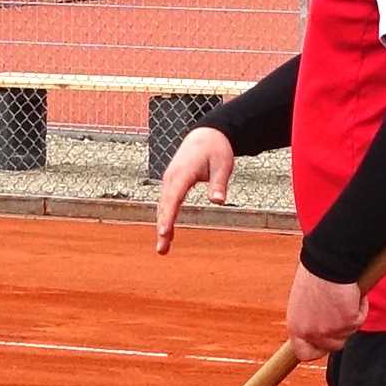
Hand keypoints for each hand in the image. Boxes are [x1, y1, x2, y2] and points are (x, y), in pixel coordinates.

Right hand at [149, 124, 235, 251]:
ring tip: (162, 249)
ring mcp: (169, 181)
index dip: (168, 216)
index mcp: (183, 172)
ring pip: (163, 207)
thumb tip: (218, 201)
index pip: (173, 197)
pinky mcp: (172, 184)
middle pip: (164, 206)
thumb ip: (219, 183)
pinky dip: (165, 218)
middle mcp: (171, 178)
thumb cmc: (216, 150)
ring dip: (162, 226)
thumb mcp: (223, 165)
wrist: (206, 136)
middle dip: (162, 228)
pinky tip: (167, 234)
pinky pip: (166, 204)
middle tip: (162, 250)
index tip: (164, 232)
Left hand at [281, 268, 364, 359]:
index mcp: (296, 327)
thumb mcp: (304, 301)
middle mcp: (312, 333)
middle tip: (343, 313)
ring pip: (349, 332)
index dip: (317, 350)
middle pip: (333, 346)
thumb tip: (319, 322)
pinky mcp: (348, 322)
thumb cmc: (316, 273)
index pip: (304, 353)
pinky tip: (352, 292)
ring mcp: (331, 330)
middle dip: (341, 331)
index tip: (325, 344)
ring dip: (350, 316)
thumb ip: (310, 316)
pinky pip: (360, 318)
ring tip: (344, 295)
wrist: (328, 263)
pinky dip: (360, 306)